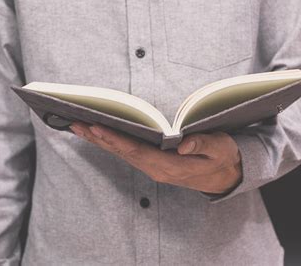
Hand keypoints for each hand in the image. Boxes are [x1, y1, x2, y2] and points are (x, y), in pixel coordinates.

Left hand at [69, 121, 242, 193]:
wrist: (225, 176)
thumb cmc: (222, 159)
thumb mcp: (220, 149)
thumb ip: (203, 145)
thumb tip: (182, 144)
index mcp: (170, 166)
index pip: (137, 151)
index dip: (116, 140)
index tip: (96, 128)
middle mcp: (156, 169)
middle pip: (122, 152)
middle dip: (98, 138)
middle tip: (75, 123)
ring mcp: (153, 169)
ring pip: (121, 154)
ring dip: (99, 141)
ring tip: (78, 127)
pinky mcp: (152, 164)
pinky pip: (127, 154)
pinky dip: (110, 144)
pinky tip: (98, 136)